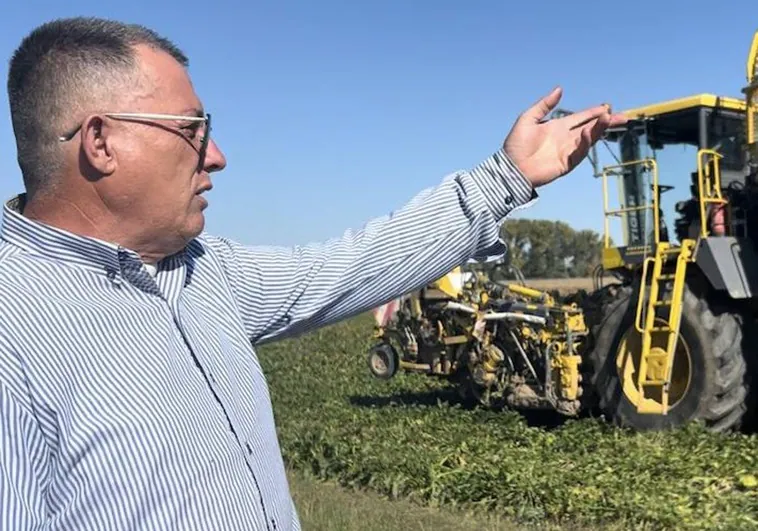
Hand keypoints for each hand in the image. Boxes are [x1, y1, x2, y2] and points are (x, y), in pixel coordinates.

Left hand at [503, 87, 627, 186]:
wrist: (510, 168)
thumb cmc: (515, 145)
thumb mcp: (528, 118)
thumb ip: (544, 105)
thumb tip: (559, 89)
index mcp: (558, 126)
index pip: (581, 117)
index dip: (594, 112)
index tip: (607, 106)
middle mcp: (566, 138)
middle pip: (591, 127)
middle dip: (606, 122)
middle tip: (621, 116)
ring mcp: (568, 151)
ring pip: (588, 138)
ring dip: (599, 129)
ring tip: (608, 118)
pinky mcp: (566, 163)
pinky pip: (579, 152)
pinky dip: (585, 143)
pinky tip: (589, 132)